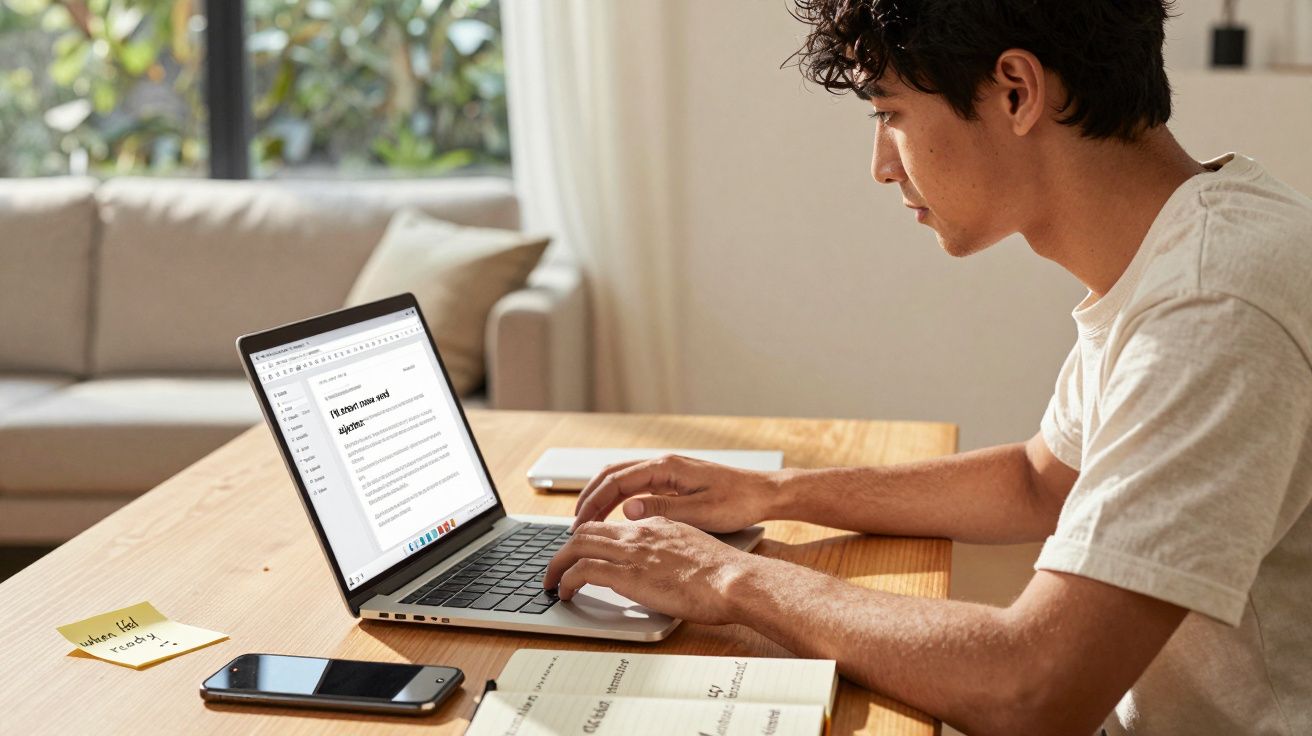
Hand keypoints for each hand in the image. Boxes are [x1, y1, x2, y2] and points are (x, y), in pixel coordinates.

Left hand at [544, 517, 755, 623]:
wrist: (732, 579)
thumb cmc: (724, 572)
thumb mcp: (695, 548)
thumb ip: (673, 549)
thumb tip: (664, 564)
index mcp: (657, 524)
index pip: (614, 526)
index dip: (593, 538)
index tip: (586, 552)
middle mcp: (639, 532)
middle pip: (587, 530)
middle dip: (565, 547)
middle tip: (557, 564)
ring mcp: (631, 551)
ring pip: (576, 546)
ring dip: (557, 564)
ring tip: (551, 581)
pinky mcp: (625, 574)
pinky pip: (582, 572)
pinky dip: (566, 580)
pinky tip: (565, 592)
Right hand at [571, 454, 784, 532]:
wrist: (766, 493)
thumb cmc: (739, 502)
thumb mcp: (701, 511)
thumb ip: (662, 509)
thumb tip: (627, 509)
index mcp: (667, 467)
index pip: (617, 480)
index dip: (594, 502)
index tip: (579, 523)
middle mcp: (664, 465)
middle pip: (613, 475)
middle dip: (589, 498)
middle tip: (574, 525)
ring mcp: (668, 472)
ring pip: (622, 479)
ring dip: (601, 498)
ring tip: (587, 522)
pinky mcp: (674, 482)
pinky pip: (636, 486)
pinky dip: (618, 499)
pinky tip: (613, 518)